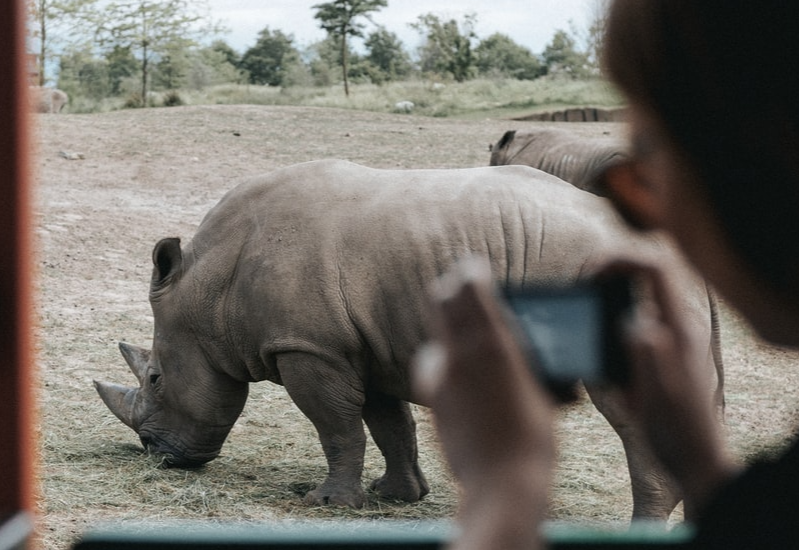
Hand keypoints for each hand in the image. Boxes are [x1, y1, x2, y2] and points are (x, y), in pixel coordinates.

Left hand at [414, 258, 554, 549]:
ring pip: (435, 336)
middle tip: (458, 290)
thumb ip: (518, 358)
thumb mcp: (538, 388)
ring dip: (446, 329)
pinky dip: (444, 364)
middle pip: (441, 301)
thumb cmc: (534, 438)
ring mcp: (441, 376)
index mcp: (493, 344)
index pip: (470, 288)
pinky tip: (459, 379)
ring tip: (463, 338)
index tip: (472, 267)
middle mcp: (460, 353)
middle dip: (449, 291)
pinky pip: (433, 367)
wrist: (502, 483)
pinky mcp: (431, 398)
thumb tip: (511, 342)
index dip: (469, 272)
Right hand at [608, 260, 739, 517]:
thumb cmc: (676, 429)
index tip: (590, 272)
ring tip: (583, 302)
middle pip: (647, 274)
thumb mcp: (656, 392)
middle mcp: (676, 327)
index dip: (622, 259)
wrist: (694, 460)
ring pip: (639, 295)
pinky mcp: (660, 353)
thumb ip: (646, 352)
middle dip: (612, 268)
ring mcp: (669, 338)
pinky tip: (594, 338)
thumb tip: (631, 320)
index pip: (656, 269)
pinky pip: (635, 320)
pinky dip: (612, 317)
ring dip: (611, 291)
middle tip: (581, 282)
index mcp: (678, 330)